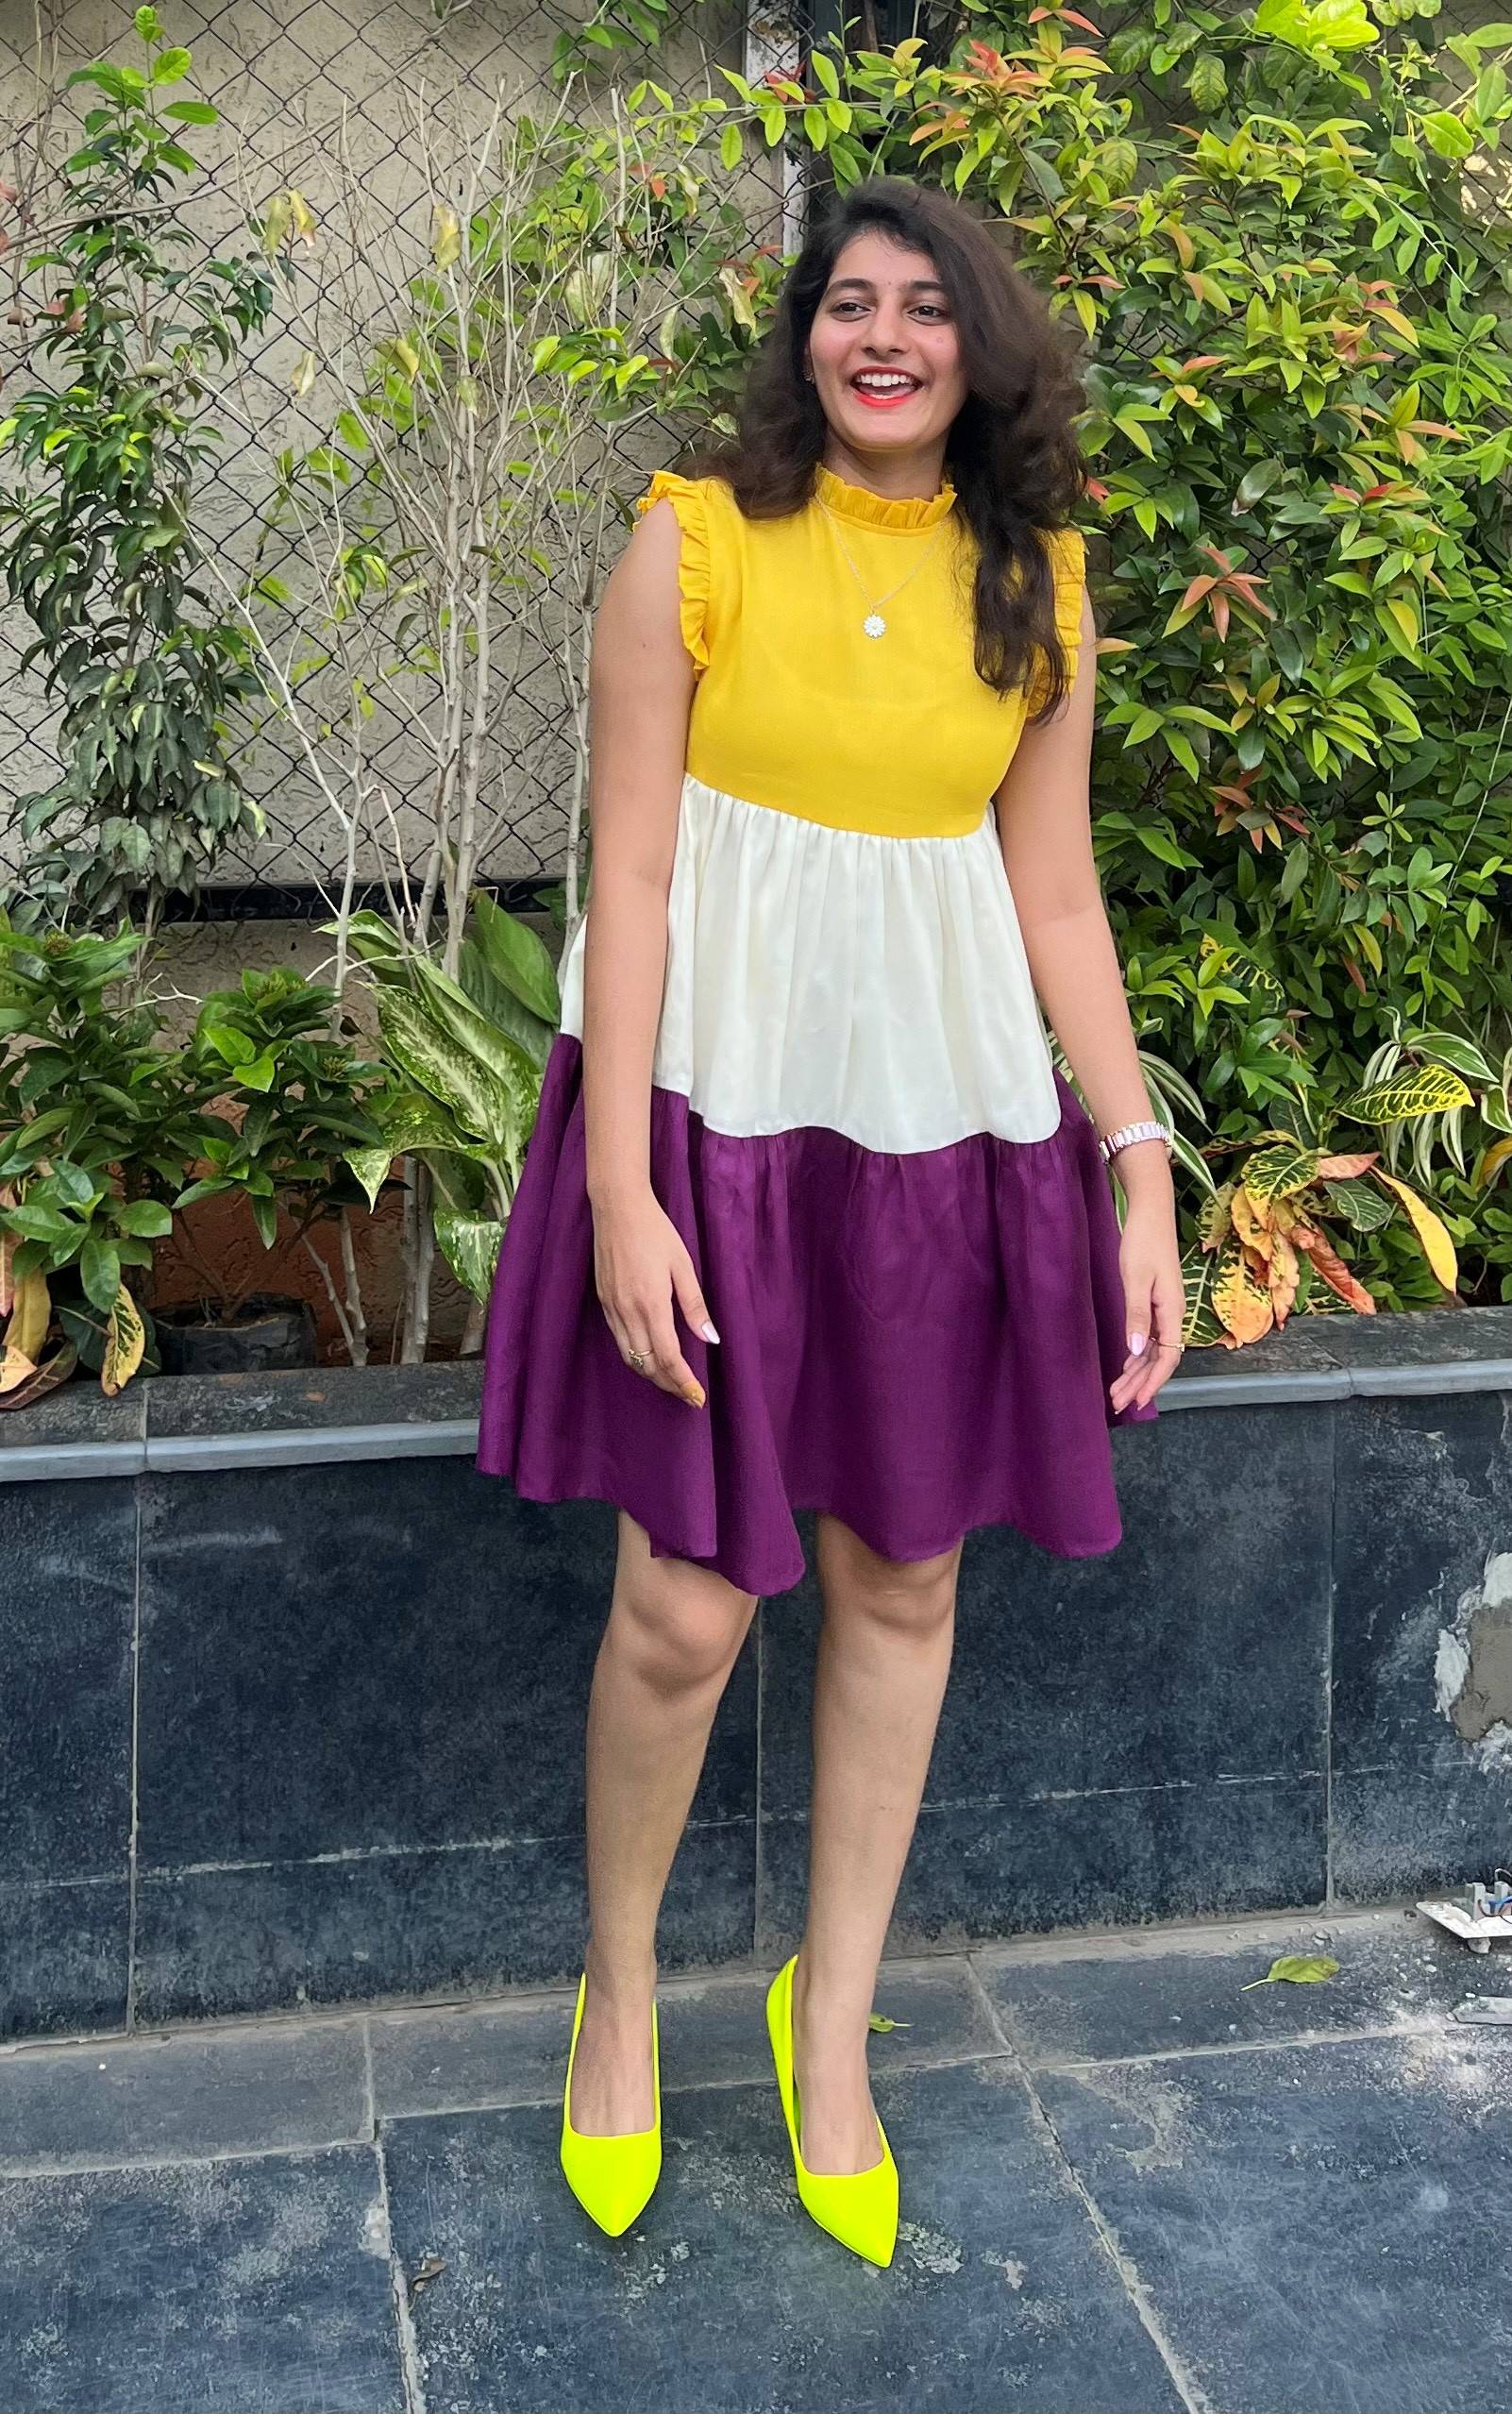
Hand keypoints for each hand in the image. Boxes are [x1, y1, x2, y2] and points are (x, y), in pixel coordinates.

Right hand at [590, 1185, 718, 1407]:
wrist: (617, 1208)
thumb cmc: (656, 1231)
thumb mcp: (683, 1265)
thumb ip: (695, 1306)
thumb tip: (710, 1340)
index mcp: (652, 1304)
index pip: (669, 1357)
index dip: (683, 1381)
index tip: (696, 1397)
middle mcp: (628, 1311)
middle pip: (647, 1364)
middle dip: (668, 1384)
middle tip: (688, 1394)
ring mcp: (612, 1308)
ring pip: (630, 1356)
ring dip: (651, 1374)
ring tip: (672, 1380)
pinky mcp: (603, 1302)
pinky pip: (619, 1340)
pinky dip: (635, 1355)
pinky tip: (650, 1354)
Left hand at [1109, 1170, 1183, 1414]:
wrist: (1151, 1213)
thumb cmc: (1143, 1242)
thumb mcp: (1135, 1279)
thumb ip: (1136, 1316)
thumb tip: (1137, 1352)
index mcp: (1172, 1310)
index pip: (1168, 1357)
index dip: (1153, 1382)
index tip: (1137, 1401)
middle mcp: (1173, 1314)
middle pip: (1160, 1358)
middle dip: (1140, 1383)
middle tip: (1118, 1404)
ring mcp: (1165, 1309)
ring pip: (1154, 1350)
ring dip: (1137, 1372)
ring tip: (1117, 1392)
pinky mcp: (1156, 1302)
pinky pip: (1151, 1338)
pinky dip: (1138, 1355)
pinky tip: (1127, 1366)